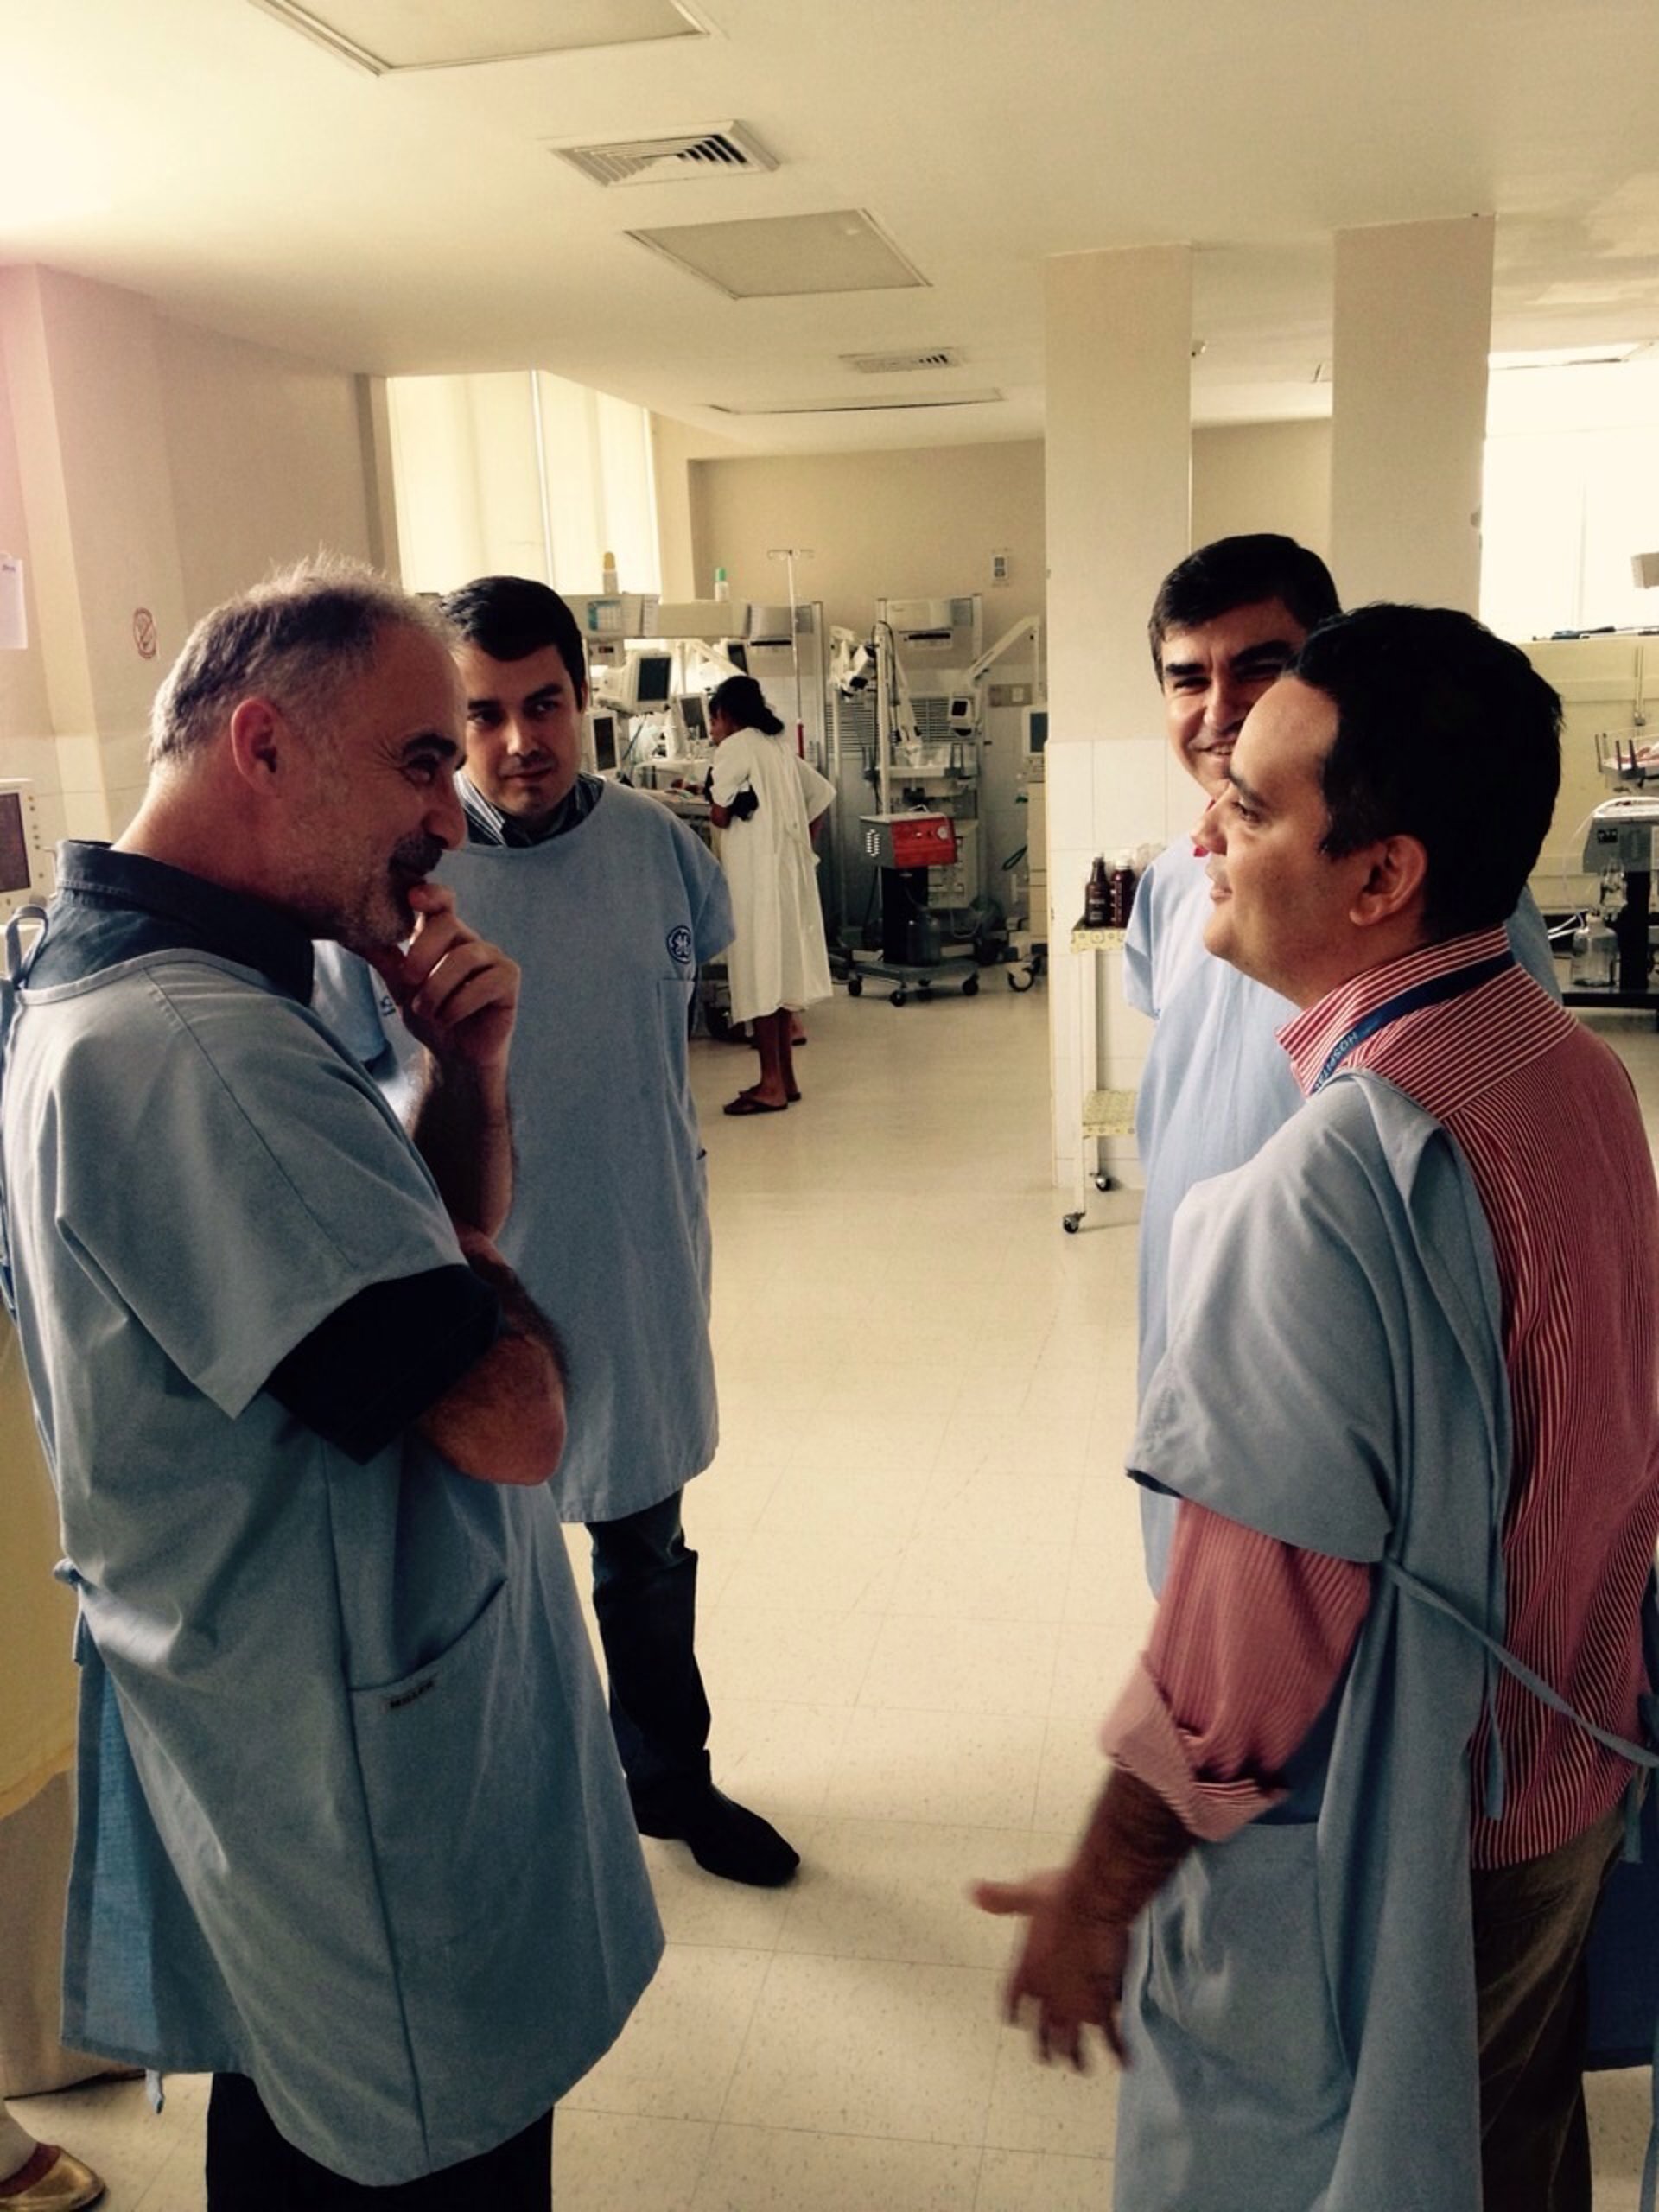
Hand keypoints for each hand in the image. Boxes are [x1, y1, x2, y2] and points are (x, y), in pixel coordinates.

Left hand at [369, 885, 517, 1075]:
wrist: (454, 1058)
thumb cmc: (430, 1017)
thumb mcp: (399, 985)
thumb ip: (383, 957)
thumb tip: (348, 934)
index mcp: (444, 937)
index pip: (441, 902)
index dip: (431, 894)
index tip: (412, 897)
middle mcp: (470, 941)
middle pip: (448, 924)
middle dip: (422, 953)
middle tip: (409, 981)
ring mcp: (493, 958)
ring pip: (464, 957)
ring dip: (438, 989)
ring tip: (427, 1011)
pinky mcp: (508, 980)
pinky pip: (485, 982)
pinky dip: (459, 1005)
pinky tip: (450, 1019)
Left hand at [973, 1866, 1130, 2070]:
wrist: (1092, 1904)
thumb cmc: (1059, 1895)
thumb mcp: (1027, 1894)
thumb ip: (1003, 1899)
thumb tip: (974, 1891)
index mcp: (1025, 1970)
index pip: (1012, 2001)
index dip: (1014, 2012)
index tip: (1015, 2022)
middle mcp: (1045, 1995)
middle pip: (1041, 2031)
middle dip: (1045, 2046)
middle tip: (1048, 2058)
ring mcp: (1071, 2006)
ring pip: (1070, 2043)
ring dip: (1075, 2057)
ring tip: (1081, 2068)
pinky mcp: (1099, 2007)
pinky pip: (1109, 2036)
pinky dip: (1117, 2049)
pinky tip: (1125, 2061)